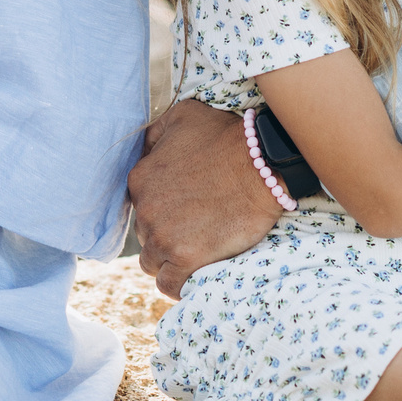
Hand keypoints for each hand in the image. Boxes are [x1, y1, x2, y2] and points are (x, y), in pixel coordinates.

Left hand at [127, 99, 279, 298]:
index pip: (140, 206)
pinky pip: (170, 285)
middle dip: (165, 234)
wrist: (262, 164)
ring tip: (195, 253)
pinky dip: (178, 285)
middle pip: (146, 235)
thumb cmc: (227, 138)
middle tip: (194, 228)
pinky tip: (193, 277)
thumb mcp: (183, 116)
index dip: (160, 210)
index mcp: (140, 180)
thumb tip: (146, 148)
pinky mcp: (186, 259)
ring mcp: (164, 238)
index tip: (182, 210)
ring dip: (170, 260)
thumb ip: (156, 132)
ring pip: (153, 263)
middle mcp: (145, 211)